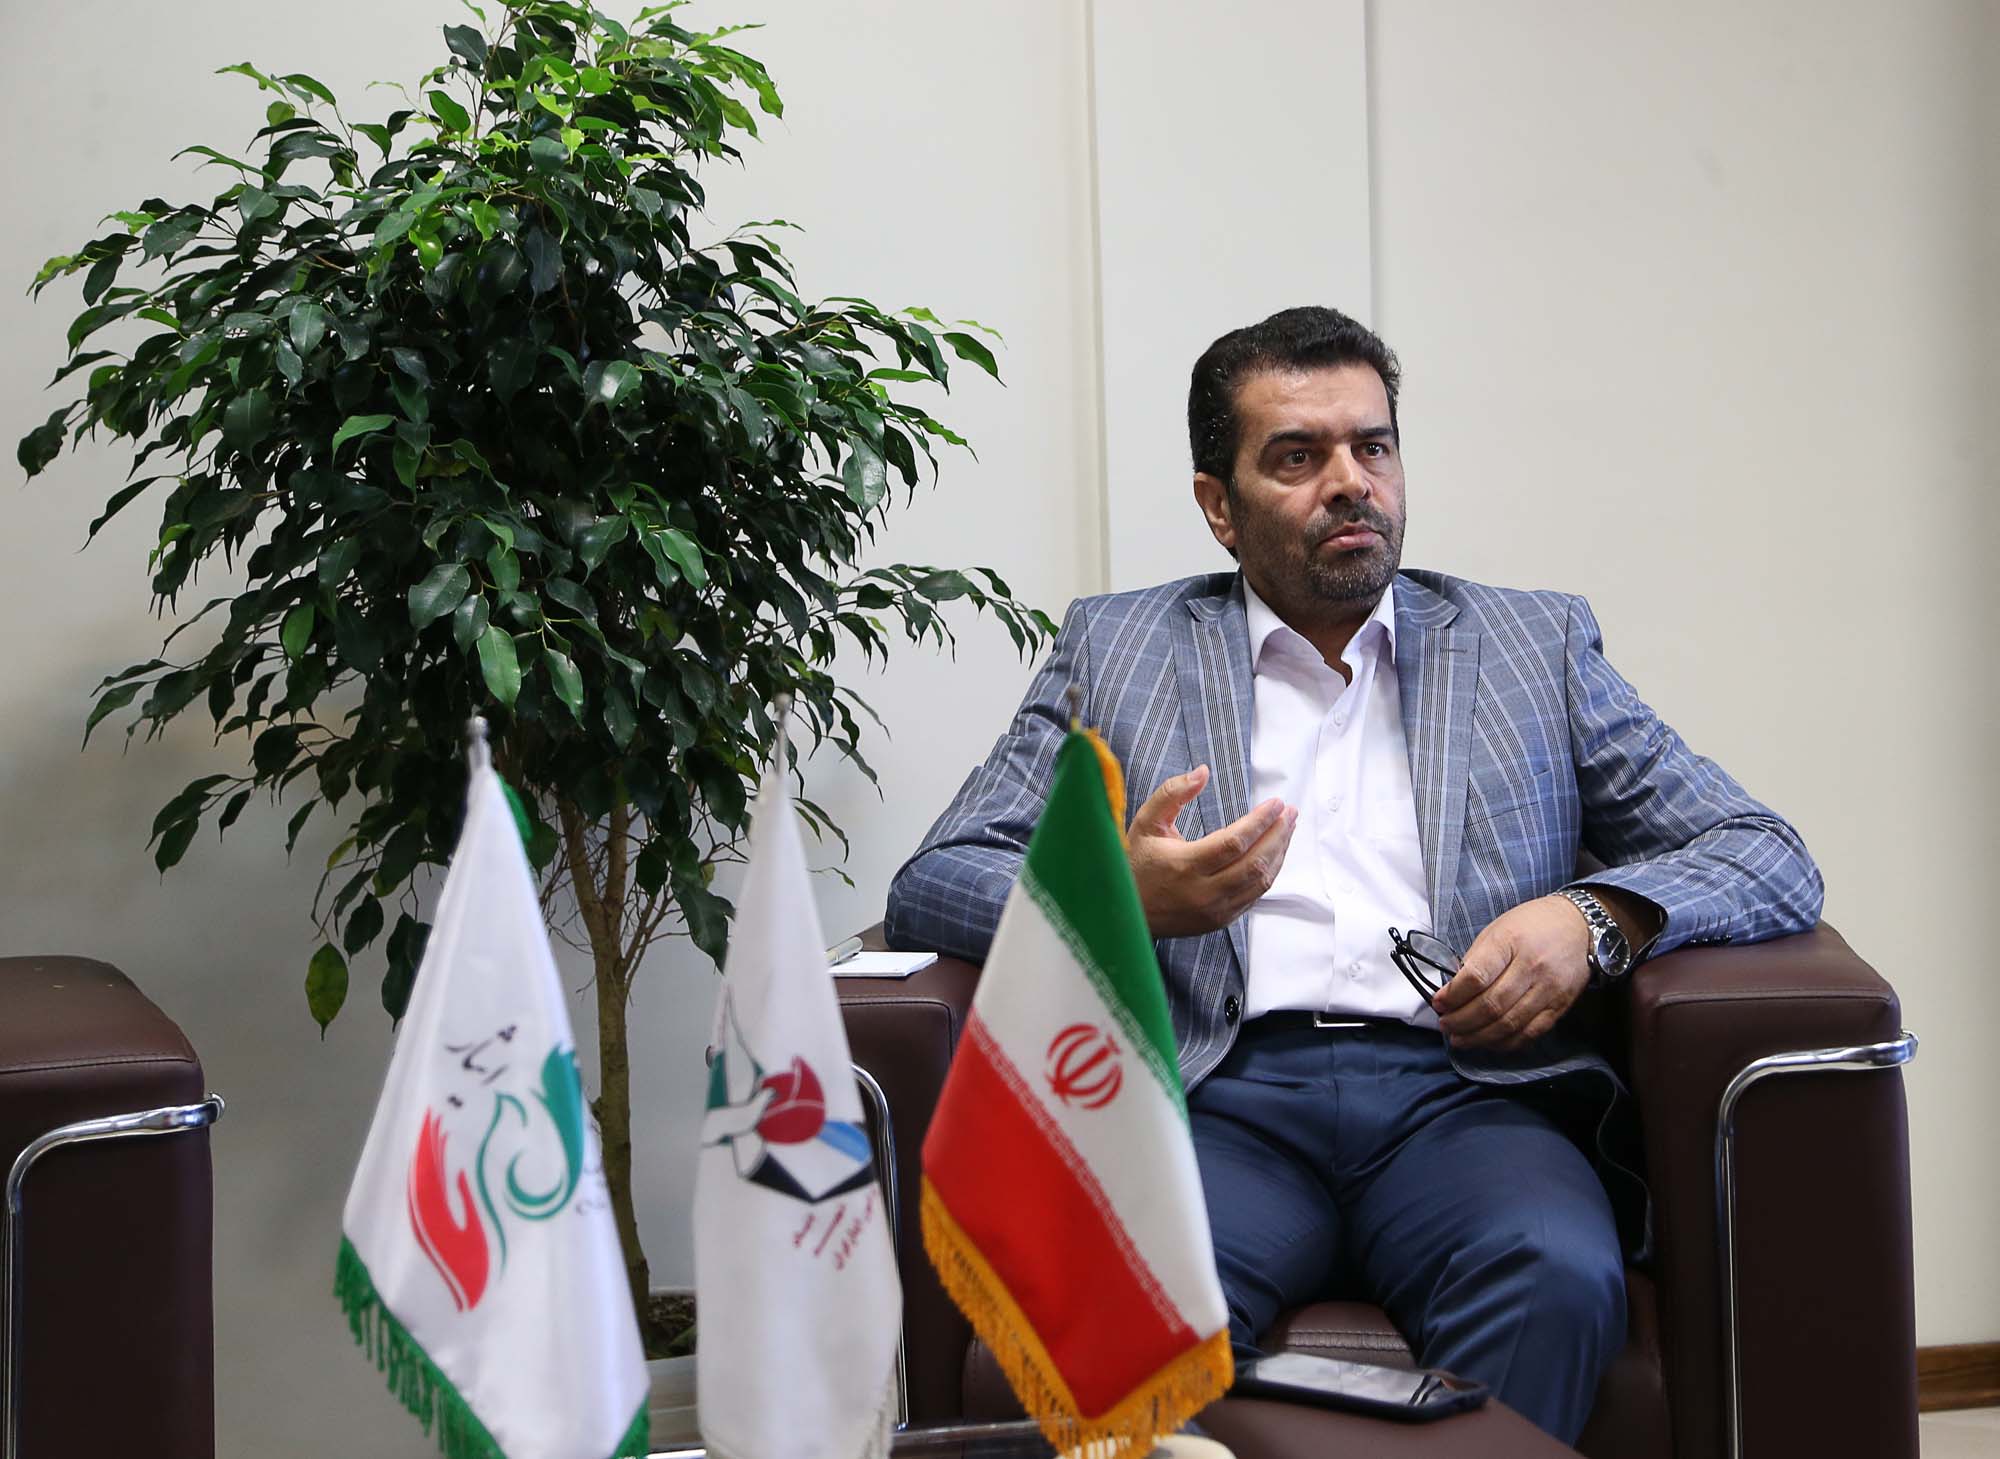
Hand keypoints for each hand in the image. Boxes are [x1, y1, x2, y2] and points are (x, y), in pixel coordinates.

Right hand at [1127, 765, 1295, 938]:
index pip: (1234, 842)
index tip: (1276, 803)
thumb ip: (1172, 793)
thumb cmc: (1136, 863)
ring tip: (1288, 829)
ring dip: (1279, 853)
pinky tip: (1273, 854)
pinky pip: (1255, 896)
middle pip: (1255, 863)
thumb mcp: (1146, 822)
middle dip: (1278, 834)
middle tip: (1290, 813)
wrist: (1128, 912)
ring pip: (1261, 882)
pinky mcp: (1220, 920)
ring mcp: (1214, 910)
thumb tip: (1203, 772)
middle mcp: (1203, 892)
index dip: (1260, 821)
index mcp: (1184, 865)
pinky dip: (1268, 873)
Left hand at [1432, 895, 1590, 1050]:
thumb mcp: (1498, 929)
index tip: (1438, 1003)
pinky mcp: (1560, 1007)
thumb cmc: (1534, 924)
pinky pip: (1530, 1033)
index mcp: (1510, 943)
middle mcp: (1532, 967)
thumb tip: (1454, 990)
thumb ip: (1476, 959)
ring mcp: (1548, 990)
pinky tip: (1489, 1042)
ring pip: (1509, 1024)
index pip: (1477, 977)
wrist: (1580, 926)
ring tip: (1460, 1039)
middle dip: (1462, 1021)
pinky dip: (1506, 1043)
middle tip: (1446, 1026)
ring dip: (1479, 1037)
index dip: (1453, 996)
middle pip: (1491, 1006)